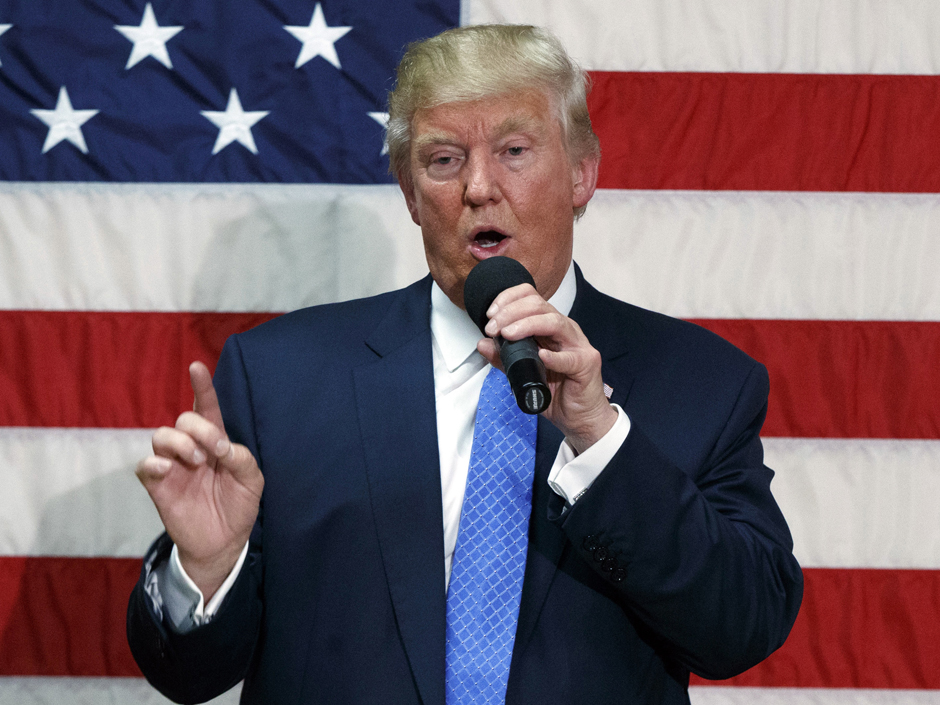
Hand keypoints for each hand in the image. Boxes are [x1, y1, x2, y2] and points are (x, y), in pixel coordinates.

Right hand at [136, 361, 262, 599]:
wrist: (223, 543)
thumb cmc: (238, 506)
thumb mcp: (252, 481)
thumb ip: (242, 459)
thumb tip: (223, 446)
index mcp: (215, 442)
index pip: (206, 408)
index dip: (202, 387)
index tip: (197, 366)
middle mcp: (191, 448)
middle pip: (184, 419)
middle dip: (199, 428)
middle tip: (214, 452)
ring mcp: (172, 466)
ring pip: (161, 435)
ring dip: (180, 443)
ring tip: (197, 462)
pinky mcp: (157, 486)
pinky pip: (144, 465)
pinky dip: (153, 462)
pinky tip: (166, 468)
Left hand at [476, 283, 616, 453]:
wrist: (579, 417)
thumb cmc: (556, 392)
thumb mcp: (522, 373)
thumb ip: (504, 358)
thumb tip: (483, 344)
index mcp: (549, 327)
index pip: (531, 297)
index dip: (508, 299)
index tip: (490, 314)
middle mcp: (564, 330)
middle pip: (539, 306)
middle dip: (510, 313)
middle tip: (493, 328)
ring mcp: (577, 345)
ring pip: (554, 322)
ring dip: (527, 325)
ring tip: (508, 335)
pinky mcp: (586, 364)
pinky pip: (570, 358)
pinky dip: (554, 356)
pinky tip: (541, 356)